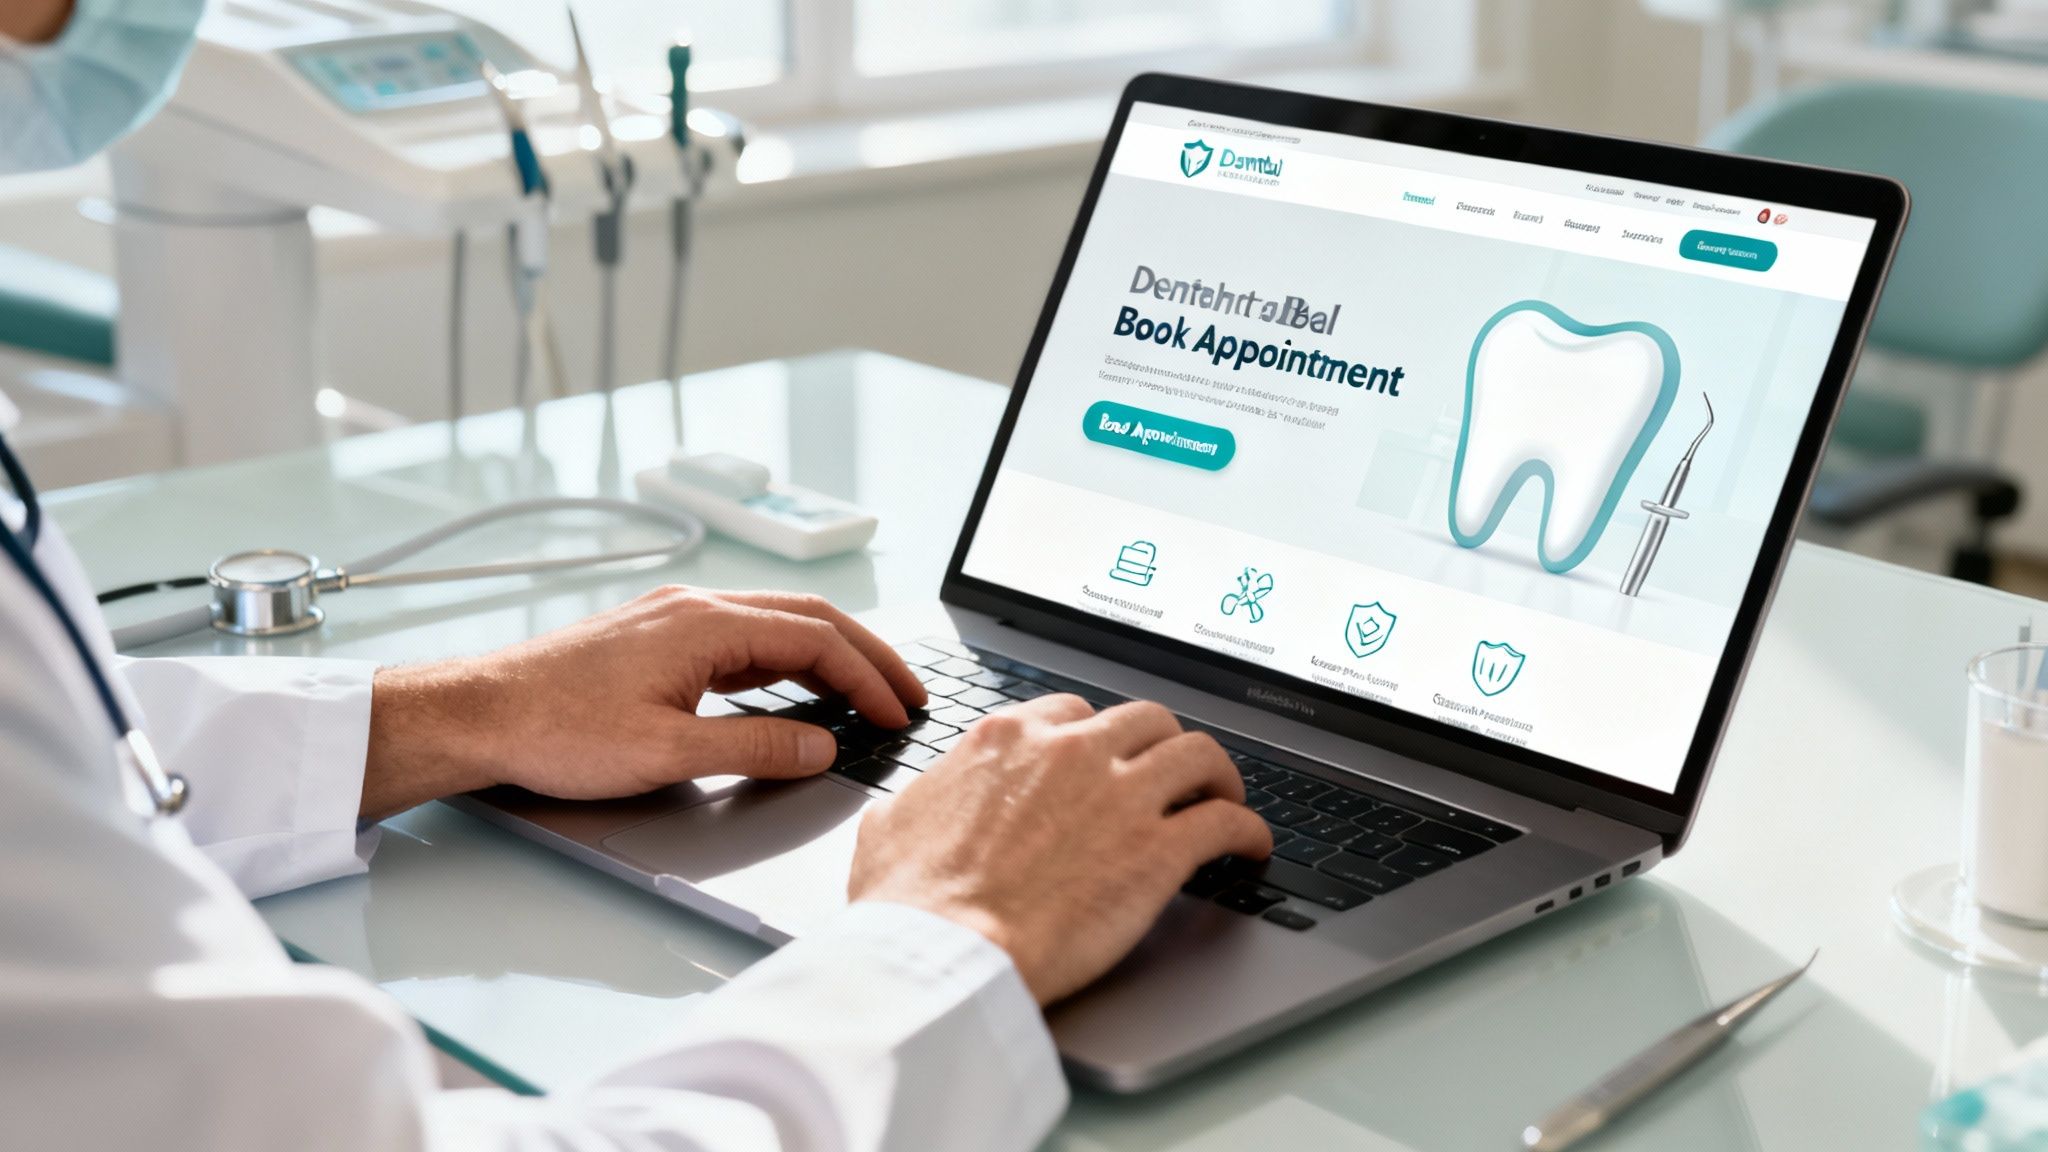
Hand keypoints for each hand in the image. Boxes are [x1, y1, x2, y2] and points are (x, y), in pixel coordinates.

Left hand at [361, 586, 926, 818]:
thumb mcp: (666, 752)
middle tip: (907, 696)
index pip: (815, 641)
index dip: (867, 680)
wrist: (477, 714)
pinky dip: (787, 659)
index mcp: (705, 624)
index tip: (898, 714)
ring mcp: (675, 618)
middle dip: (866, 657)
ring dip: (829, 655)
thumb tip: (821, 745)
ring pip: (777, 624)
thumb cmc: (554, 729)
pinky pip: (744, 637)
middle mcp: (696, 607)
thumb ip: (754, 746)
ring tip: (865, 692)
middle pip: (808, 619)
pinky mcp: (657, 637)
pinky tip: (794, 688)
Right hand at [848, 694, 1271, 1004]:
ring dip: (1217, 774)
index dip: (1096, 739)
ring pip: (1198, 753)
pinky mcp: (1158, 850)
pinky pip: (1226, 821)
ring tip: (1224, 797)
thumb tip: (909, 806)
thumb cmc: (910, 902)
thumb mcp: (889, 827)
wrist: (943, 951)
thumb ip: (913, 801)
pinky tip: (1252, 847)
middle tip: (1170, 774)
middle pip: (1144, 720)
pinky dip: (1248, 829)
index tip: (1106, 761)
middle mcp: (1069, 752)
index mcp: (1006, 739)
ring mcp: (1119, 795)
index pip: (1071, 714)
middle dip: (1162, 744)